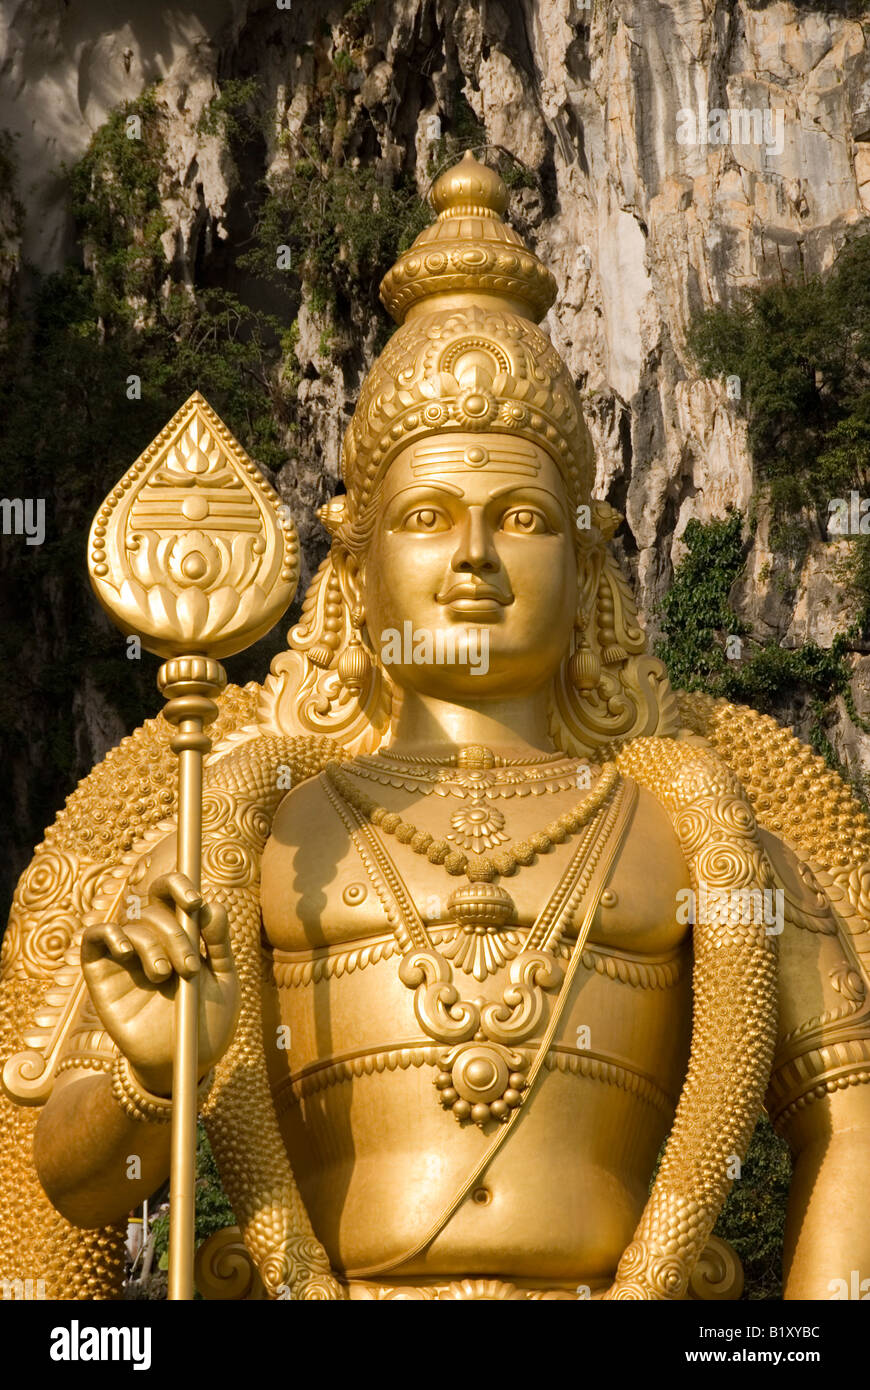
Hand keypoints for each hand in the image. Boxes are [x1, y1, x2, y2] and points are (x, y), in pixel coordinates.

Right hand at [81, 872, 239, 1097]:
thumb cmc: (206, 1023)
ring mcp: (126, 957)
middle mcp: (152, 941)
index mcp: (181, 936)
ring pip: (132, 926)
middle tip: (188, 967)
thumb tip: (213, 906)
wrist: (183, 1063)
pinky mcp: (101, 975)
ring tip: (164, 975)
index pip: (171, 894)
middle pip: (155, 911)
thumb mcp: (223, 982)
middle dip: (175, 934)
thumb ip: (218, 944)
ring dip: (152, 945)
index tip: (195, 901)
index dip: (179, 886)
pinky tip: (127, 951)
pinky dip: (109, 935)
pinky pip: (94, 939)